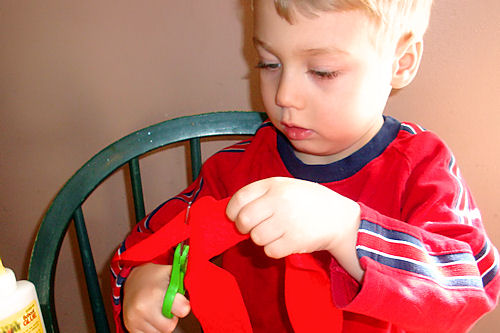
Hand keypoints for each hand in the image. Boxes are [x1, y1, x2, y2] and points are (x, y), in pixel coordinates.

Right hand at [123, 263, 190, 332]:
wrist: (131, 279)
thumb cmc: (154, 276)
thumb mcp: (170, 272)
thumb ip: (184, 281)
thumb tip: (200, 287)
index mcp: (156, 292)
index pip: (182, 311)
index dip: (183, 307)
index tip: (181, 303)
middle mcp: (143, 307)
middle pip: (170, 326)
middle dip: (172, 318)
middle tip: (168, 307)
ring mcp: (135, 319)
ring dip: (162, 325)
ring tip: (158, 311)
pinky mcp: (131, 327)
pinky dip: (153, 328)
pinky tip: (151, 317)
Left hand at [226, 177, 363, 280]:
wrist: (340, 217)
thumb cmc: (307, 202)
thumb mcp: (286, 187)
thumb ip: (262, 195)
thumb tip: (233, 213)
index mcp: (275, 185)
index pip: (240, 198)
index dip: (232, 211)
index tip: (234, 217)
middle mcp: (280, 200)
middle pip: (244, 220)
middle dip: (244, 228)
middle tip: (253, 228)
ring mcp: (288, 220)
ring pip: (256, 237)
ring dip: (262, 239)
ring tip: (275, 233)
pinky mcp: (295, 240)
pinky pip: (270, 251)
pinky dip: (274, 249)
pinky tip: (284, 242)